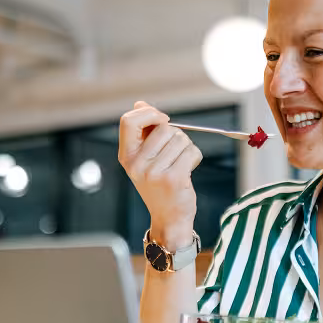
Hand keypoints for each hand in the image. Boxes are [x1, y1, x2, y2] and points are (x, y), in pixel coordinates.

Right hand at [118, 101, 203, 248]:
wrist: (169, 218)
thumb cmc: (159, 185)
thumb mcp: (145, 158)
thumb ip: (143, 131)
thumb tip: (140, 104)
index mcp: (126, 156)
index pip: (128, 120)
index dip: (149, 113)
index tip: (162, 120)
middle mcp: (136, 164)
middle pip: (164, 128)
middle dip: (176, 136)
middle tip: (174, 155)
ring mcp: (154, 172)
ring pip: (181, 138)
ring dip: (187, 148)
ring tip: (180, 164)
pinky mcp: (173, 178)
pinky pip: (191, 152)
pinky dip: (195, 157)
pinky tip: (188, 170)